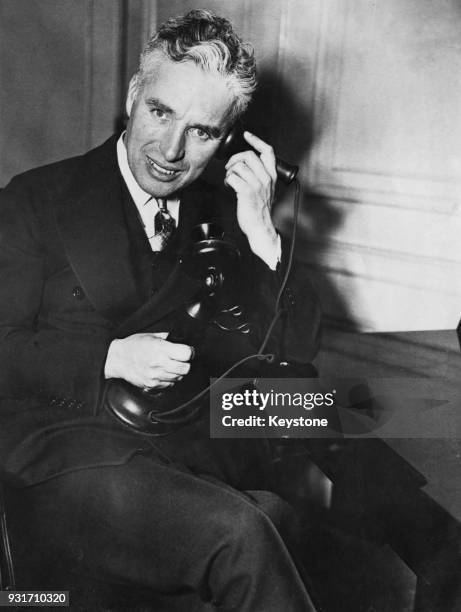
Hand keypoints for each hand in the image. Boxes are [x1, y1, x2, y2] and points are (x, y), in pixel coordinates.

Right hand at [104, 332, 192, 389]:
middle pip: (185, 368)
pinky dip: (168, 379)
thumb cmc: (132, 346)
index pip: (186, 354)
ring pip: (178, 378)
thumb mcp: (151, 335)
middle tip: (180, 360)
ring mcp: (155, 375)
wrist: (117, 359)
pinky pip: (169, 384)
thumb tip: (180, 340)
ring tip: (168, 365)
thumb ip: (167, 338)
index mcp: (160, 348)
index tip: (187, 351)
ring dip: (177, 372)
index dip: (189, 352)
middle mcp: (159, 362)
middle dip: (185, 363)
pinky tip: (162, 372)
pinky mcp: (152, 385)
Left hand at [224, 131, 278, 262]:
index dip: (256, 140)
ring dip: (230, 171)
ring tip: (231, 180)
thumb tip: (246, 163)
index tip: (247, 135)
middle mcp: (266, 178)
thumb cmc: (260, 209)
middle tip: (230, 167)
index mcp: (272, 176)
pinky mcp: (246, 192)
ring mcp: (256, 185)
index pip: (267, 151)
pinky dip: (228, 180)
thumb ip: (260, 175)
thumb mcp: (266, 189)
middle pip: (249, 155)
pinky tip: (230, 186)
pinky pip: (232, 177)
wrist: (260, 226)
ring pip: (239, 166)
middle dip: (235, 158)